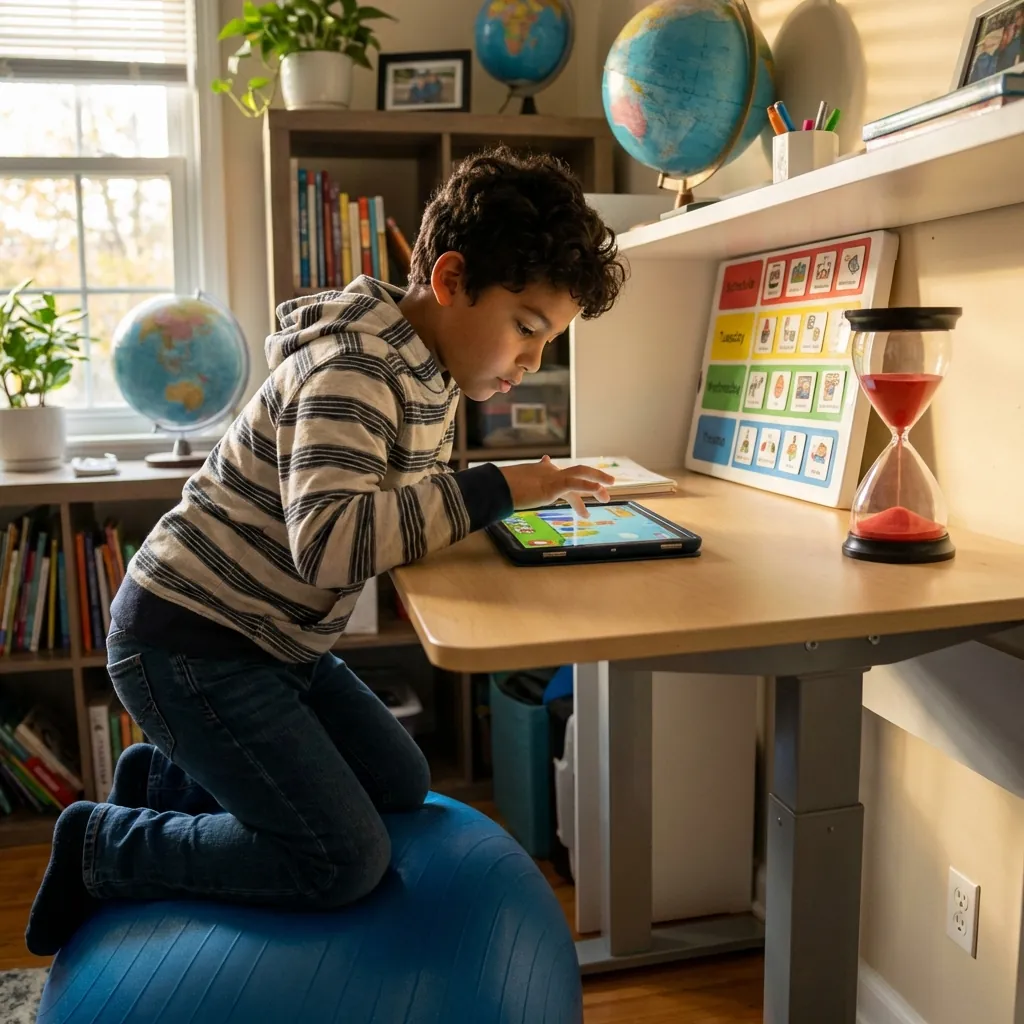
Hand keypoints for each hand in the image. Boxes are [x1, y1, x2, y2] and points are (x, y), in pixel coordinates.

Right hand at [499, 456, 614, 518]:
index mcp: (540, 473)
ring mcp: (552, 477)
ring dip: (597, 483)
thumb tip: (508, 494)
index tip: (587, 483)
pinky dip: (589, 486)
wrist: (495, 487)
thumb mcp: (513, 489)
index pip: (561, 474)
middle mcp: (548, 472)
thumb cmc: (500, 490)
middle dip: (594, 479)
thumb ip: (518, 489)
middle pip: (577, 473)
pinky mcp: (553, 485)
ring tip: (607, 495)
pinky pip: (575, 484)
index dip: (576, 481)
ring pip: (581, 475)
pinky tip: (599, 490)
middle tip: (606, 489)